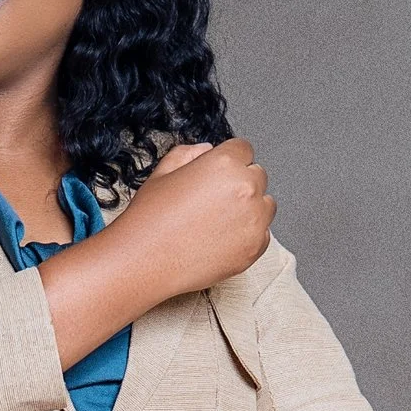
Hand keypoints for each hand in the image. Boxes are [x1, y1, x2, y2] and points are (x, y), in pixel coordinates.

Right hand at [112, 134, 274, 300]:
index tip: (218, 174)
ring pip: (266, 205)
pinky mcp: (255, 248)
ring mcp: (254, 220)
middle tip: (214, 201)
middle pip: (258, 175)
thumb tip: (208, 150)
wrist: (144, 261)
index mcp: (225, 163)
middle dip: (240, 183)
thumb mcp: (163, 172)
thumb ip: (189, 153)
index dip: (228, 161)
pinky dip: (248, 235)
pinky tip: (221, 240)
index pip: (244, 149)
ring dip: (250, 208)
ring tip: (219, 221)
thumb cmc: (150, 218)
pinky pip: (264, 234)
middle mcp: (245, 188)